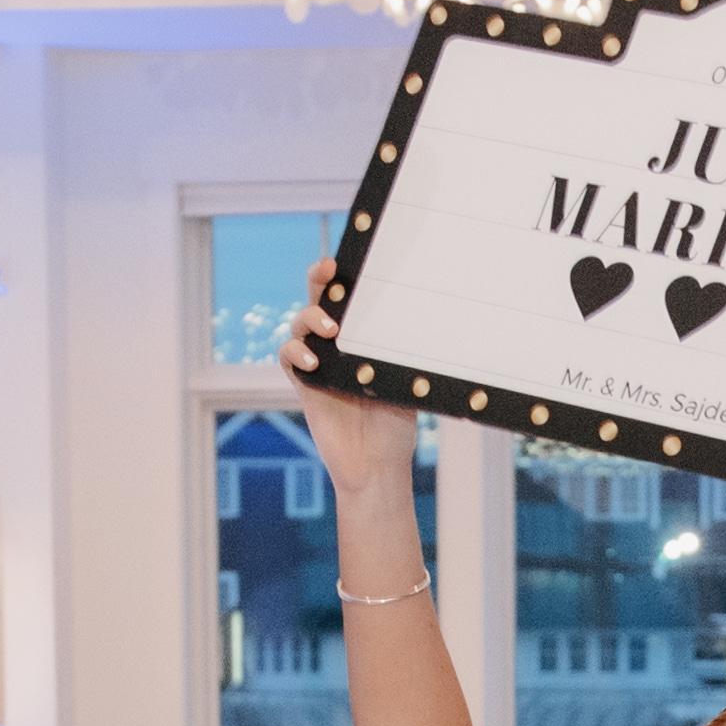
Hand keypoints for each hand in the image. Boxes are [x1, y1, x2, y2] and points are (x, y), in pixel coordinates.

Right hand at [279, 276, 424, 518]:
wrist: (377, 466)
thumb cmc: (396, 427)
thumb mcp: (409, 384)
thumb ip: (407, 358)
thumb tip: (436, 329)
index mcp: (363, 340)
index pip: (351, 299)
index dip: (345, 276)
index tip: (348, 259)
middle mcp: (337, 345)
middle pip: (320, 300)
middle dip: (319, 279)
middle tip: (327, 270)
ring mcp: (318, 362)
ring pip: (300, 323)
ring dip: (310, 318)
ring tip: (330, 330)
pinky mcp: (304, 384)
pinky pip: (288, 356)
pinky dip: (295, 351)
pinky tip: (312, 358)